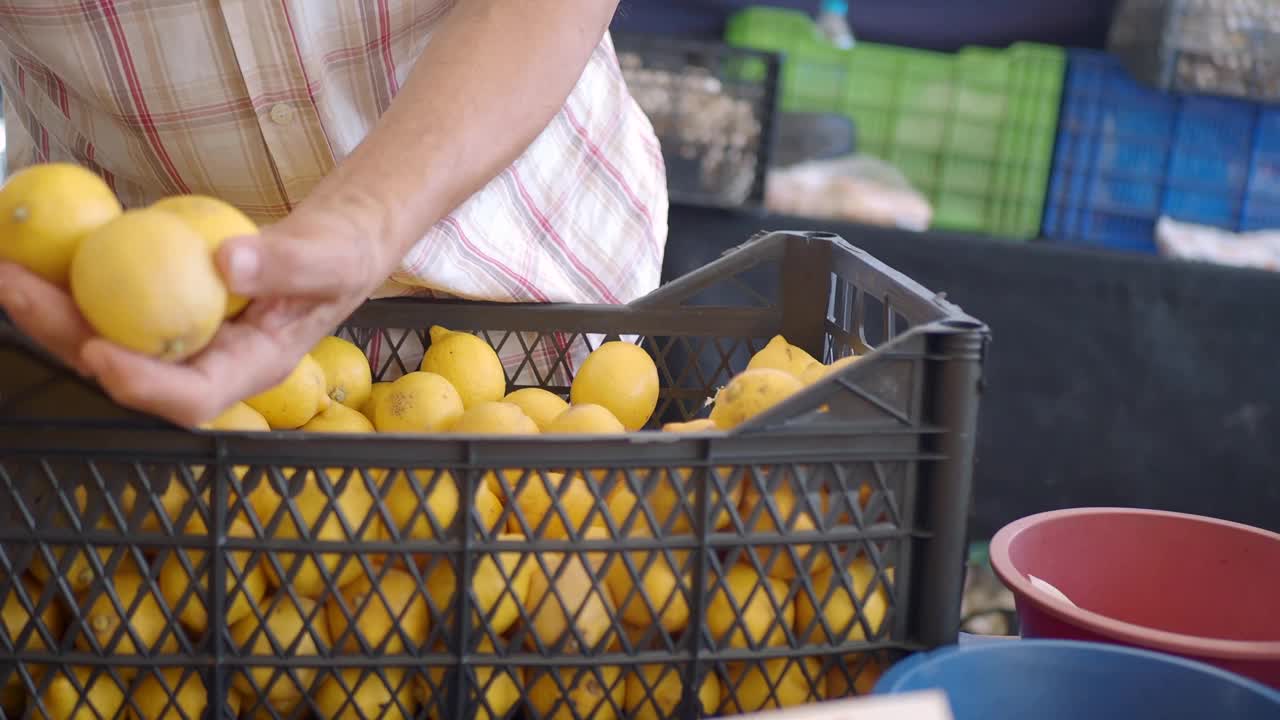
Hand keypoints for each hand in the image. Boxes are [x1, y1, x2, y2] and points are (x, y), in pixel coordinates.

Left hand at [0, 199, 391, 427]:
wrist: (338, 241)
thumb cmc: (343, 254)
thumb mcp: (330, 257)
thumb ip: (287, 263)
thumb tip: (227, 262)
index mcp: (254, 366)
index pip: (195, 399)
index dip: (143, 386)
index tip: (101, 351)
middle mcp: (211, 363)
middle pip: (131, 371)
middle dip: (67, 339)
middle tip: (17, 288)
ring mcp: (187, 338)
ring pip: (110, 340)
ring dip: (54, 313)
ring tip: (9, 271)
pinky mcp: (169, 309)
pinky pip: (114, 306)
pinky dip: (75, 284)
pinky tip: (42, 253)